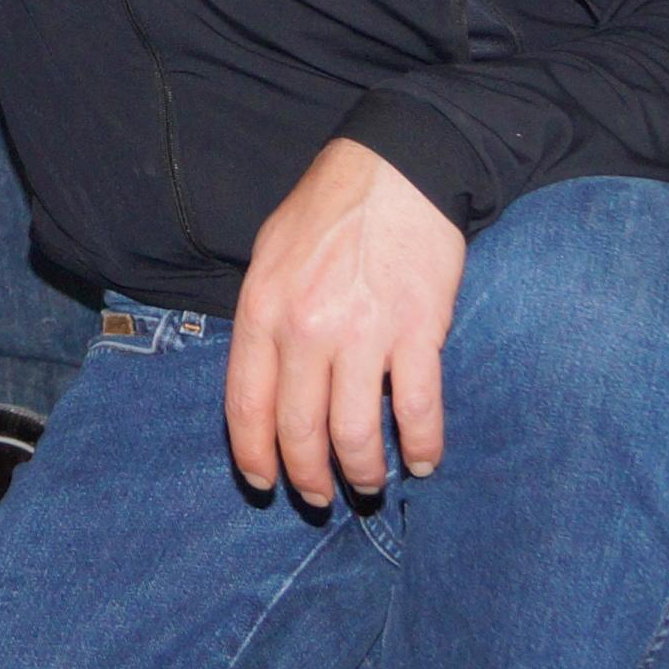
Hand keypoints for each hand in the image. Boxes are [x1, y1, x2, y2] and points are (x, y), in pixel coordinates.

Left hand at [223, 138, 466, 507]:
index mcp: (263, 312)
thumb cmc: (328, 211)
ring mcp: (363, 334)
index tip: (264, 482)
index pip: (246, 406)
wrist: (395, 170)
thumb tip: (264, 379)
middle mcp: (306, 330)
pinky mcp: (418, 332)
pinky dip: (422, 445)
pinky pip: (417, 409)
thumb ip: (264, 320)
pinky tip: (422, 460)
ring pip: (356, 433)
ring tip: (370, 484)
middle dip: (309, 477)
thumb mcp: (269, 257)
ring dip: (363, 472)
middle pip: (300, 430)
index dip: (254, 455)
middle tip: (319, 498)